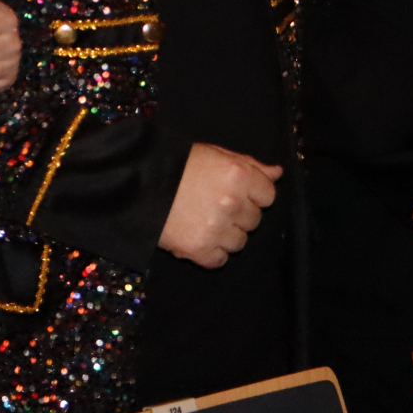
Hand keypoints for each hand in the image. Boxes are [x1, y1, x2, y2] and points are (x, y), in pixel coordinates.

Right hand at [159, 143, 282, 267]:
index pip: (268, 195)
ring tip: (204, 220)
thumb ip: (249, 164)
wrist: (134, 183)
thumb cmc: (175, 163)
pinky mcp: (199, 250)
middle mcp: (232, 202)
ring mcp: (216, 228)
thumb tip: (278, 172)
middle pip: (254, 220)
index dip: (253, 194)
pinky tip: (197, 235)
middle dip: (239, 214)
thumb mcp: (213, 153)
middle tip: (215, 204)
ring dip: (226, 234)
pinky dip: (211, 251)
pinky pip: (220, 259)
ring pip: (240, 242)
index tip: (236, 192)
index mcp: (238, 174)